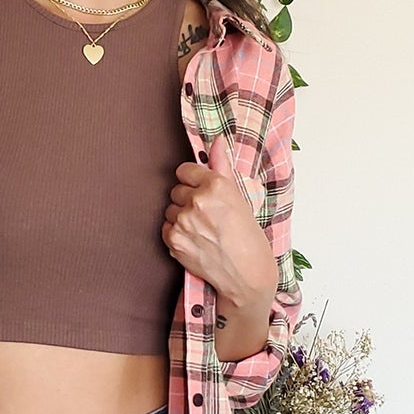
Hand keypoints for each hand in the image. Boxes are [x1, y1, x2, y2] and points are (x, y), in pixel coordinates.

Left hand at [161, 137, 275, 310]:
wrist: (246, 273)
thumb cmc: (248, 236)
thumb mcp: (239, 197)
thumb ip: (222, 166)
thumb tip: (217, 140)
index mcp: (215, 185)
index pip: (185, 170)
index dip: (193, 181)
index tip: (202, 191)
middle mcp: (197, 200)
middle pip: (176, 190)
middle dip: (188, 200)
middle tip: (206, 215)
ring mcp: (183, 221)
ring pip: (170, 210)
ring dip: (181, 218)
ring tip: (202, 230)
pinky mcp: (174, 240)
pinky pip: (165, 228)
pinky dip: (176, 234)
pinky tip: (194, 241)